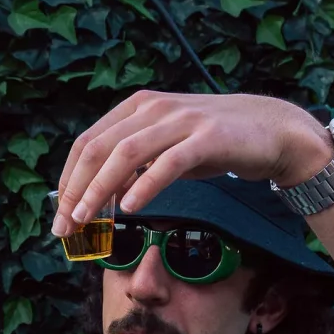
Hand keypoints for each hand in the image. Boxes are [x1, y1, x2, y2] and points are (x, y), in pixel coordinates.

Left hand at [53, 92, 332, 234]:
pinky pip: (169, 162)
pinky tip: (132, 208)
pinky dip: (146, 185)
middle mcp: (154, 109)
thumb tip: (97, 194)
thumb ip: (133, 164)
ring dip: (101, 189)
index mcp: (138, 108)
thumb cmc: (214, 143)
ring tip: (88, 219)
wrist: (272, 130)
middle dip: (76, 189)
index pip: (89, 142)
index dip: (69, 178)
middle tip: (66, 226)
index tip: (61, 213)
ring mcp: (181, 120)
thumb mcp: (165, 148)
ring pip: (126, 154)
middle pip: (100, 148)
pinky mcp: (207, 137)